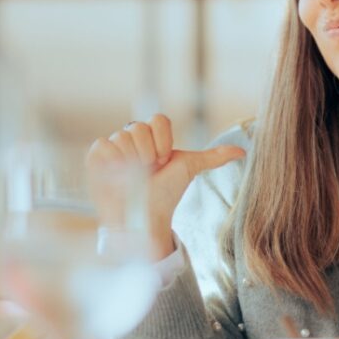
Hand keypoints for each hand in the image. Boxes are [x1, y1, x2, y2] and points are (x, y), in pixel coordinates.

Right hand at [87, 114, 244, 259]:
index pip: (158, 120)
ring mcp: (113, 146)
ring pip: (122, 137)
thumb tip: (243, 152)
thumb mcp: (189, 170)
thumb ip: (213, 157)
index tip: (165, 162)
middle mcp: (131, 137)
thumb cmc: (165, 193)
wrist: (144, 218)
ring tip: (132, 177)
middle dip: (148, 154)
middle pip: (139, 128)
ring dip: (131, 161)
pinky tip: (117, 176)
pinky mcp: (96, 157)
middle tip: (148, 171)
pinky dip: (111, 162)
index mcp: (152, 135)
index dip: (164, 142)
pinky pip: (102, 145)